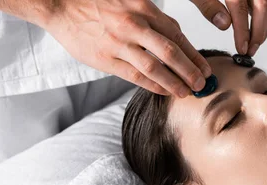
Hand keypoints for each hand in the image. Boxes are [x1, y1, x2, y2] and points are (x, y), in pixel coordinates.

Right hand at [42, 0, 210, 96]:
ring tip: (186, 92)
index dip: (194, 54)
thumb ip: (150, 17)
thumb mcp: (129, 0)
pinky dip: (153, 85)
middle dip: (191, 71)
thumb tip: (174, 37)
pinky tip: (164, 91)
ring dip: (174, 82)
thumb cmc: (96, 3)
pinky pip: (135, 76)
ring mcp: (119, 43)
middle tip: (202, 84)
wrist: (61, 5)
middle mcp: (134, 24)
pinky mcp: (105, 58)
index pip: (177, 35)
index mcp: (143, 8)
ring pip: (155, 67)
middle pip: (171, 52)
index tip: (205, 67)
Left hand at [190, 0, 266, 55]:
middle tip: (249, 50)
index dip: (243, 30)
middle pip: (263, 5)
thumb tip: (225, 25)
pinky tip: (254, 28)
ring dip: (264, 26)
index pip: (240, 7)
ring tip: (252, 44)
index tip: (241, 48)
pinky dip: (265, 16)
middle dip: (259, 32)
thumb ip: (208, 5)